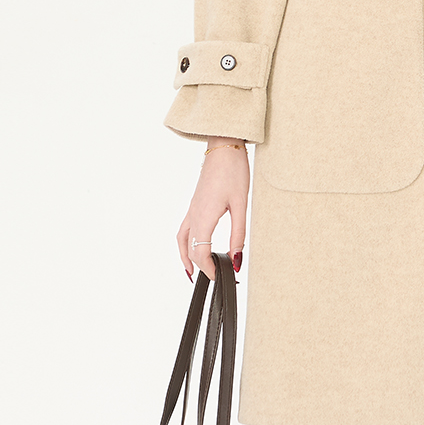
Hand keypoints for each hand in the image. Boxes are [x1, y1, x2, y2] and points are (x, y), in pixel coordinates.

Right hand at [177, 139, 249, 279]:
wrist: (224, 146)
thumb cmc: (234, 171)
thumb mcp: (241, 205)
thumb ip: (239, 234)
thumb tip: (236, 259)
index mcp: (204, 216)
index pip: (200, 252)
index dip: (209, 269)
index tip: (220, 277)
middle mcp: (193, 214)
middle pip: (190, 248)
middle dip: (200, 266)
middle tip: (214, 277)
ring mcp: (192, 208)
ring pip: (182, 239)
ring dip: (186, 257)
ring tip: (193, 271)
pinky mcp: (195, 203)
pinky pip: (184, 228)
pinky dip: (185, 242)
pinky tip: (193, 244)